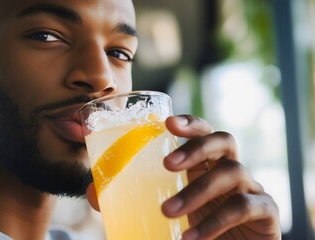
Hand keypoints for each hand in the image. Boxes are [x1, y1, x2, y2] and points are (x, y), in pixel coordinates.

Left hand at [85, 114, 280, 239]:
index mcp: (205, 164)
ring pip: (232, 172)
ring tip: (168, 211)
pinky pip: (246, 207)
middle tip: (168, 164)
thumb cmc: (192, 227)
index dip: (189, 122)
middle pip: (223, 140)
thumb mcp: (161, 209)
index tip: (167, 123)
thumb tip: (93, 191)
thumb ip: (128, 198)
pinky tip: (192, 237)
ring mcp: (251, 188)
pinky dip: (216, 222)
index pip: (203, 131)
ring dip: (198, 191)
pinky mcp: (265, 212)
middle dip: (196, 147)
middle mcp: (229, 169)